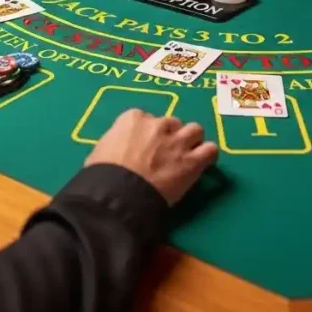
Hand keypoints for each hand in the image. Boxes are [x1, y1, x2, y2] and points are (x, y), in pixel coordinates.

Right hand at [85, 109, 218, 205]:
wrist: (117, 193)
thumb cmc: (102, 174)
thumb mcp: (100, 151)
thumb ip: (115, 145)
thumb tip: (116, 153)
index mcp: (133, 119)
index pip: (145, 118)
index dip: (146, 134)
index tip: (143, 147)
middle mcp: (158, 124)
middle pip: (172, 123)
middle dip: (170, 136)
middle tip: (165, 154)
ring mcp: (177, 141)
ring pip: (195, 130)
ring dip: (192, 141)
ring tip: (187, 155)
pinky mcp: (192, 161)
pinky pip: (211, 150)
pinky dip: (208, 155)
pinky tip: (203, 164)